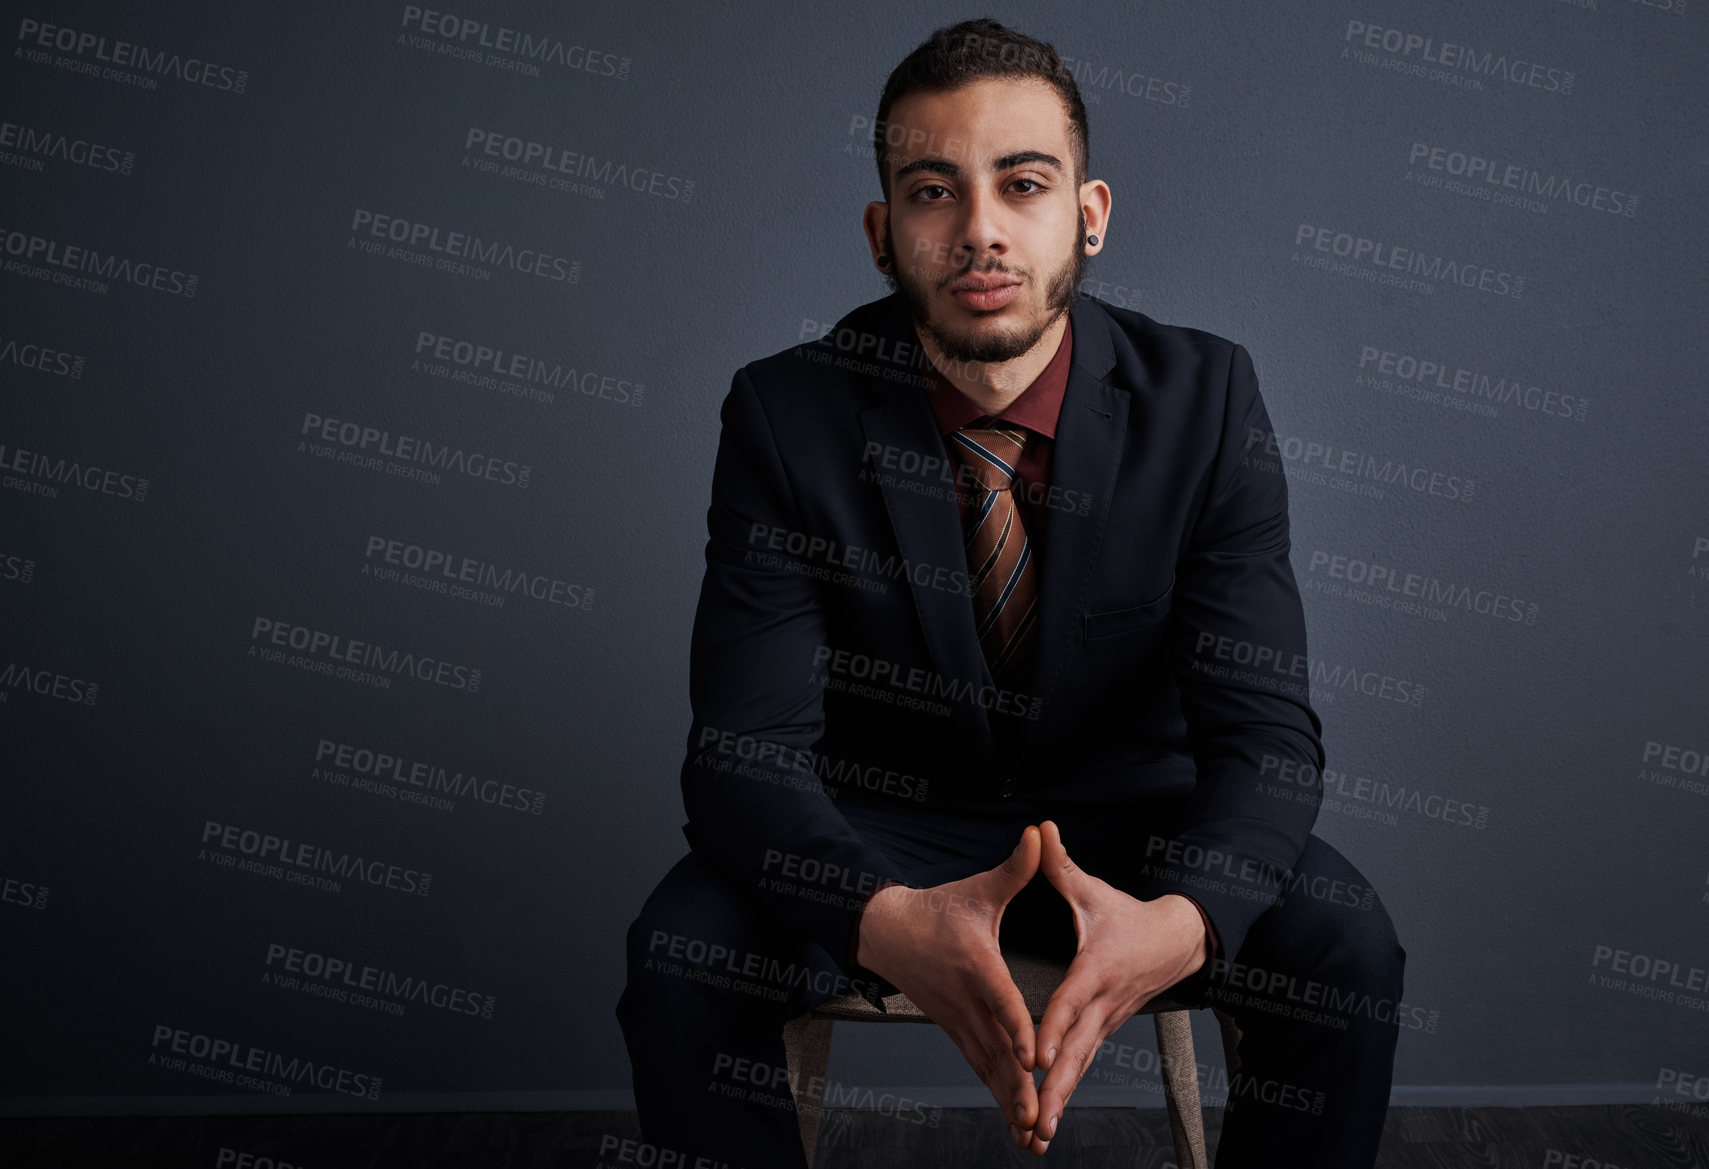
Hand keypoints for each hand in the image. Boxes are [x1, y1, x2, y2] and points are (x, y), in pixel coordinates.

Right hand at [855, 824, 1045, 1147]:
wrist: (885, 931)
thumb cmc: (934, 910)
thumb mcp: (977, 888)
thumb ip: (1015, 867)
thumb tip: (1041, 833)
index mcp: (977, 966)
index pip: (1001, 1001)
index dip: (1018, 1029)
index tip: (1036, 1058)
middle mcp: (967, 1001)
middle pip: (996, 1050)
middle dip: (1019, 1088)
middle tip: (1039, 1118)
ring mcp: (959, 1021)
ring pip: (988, 1068)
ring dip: (1009, 1101)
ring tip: (1031, 1134)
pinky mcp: (955, 1030)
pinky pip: (979, 1068)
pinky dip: (997, 1095)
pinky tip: (1015, 1120)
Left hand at [1025, 819, 1207, 1150]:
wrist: (1178, 942)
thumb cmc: (1130, 916)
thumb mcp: (1094, 890)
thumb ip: (1061, 864)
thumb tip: (1039, 829)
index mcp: (1096, 970)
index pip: (1071, 1001)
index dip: (1055, 1027)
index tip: (1038, 1054)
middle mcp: (1102, 1004)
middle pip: (1077, 1051)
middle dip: (1056, 1087)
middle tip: (1036, 1117)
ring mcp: (1105, 1024)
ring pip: (1080, 1069)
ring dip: (1060, 1102)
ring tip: (1037, 1134)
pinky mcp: (1104, 1034)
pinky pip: (1082, 1068)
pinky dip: (1065, 1096)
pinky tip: (1045, 1122)